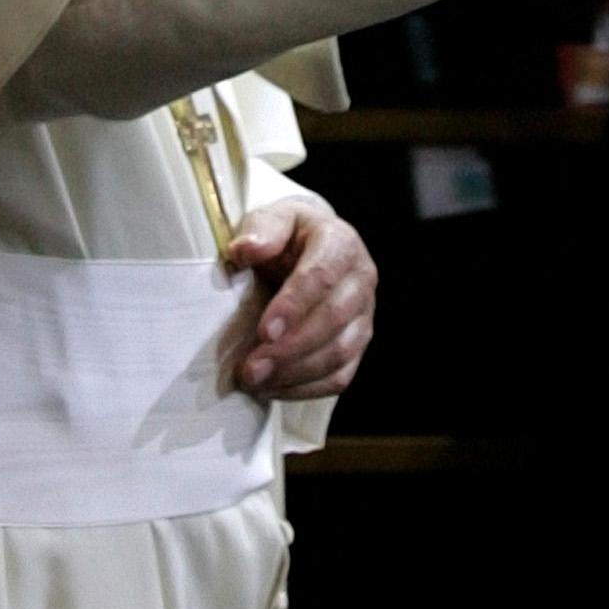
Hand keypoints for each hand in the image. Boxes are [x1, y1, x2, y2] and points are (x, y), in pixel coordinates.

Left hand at [225, 196, 376, 399]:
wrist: (306, 247)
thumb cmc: (284, 234)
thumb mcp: (271, 219)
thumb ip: (260, 229)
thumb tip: (244, 249)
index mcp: (340, 243)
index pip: (321, 277)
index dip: (293, 307)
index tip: (264, 331)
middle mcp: (361, 279)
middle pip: (333, 320)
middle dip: (290, 349)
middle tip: (250, 368)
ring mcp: (364, 315)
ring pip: (340, 353)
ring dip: (295, 373)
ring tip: (254, 382)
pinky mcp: (358, 343)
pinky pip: (341, 376)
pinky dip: (306, 389)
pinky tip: (272, 390)